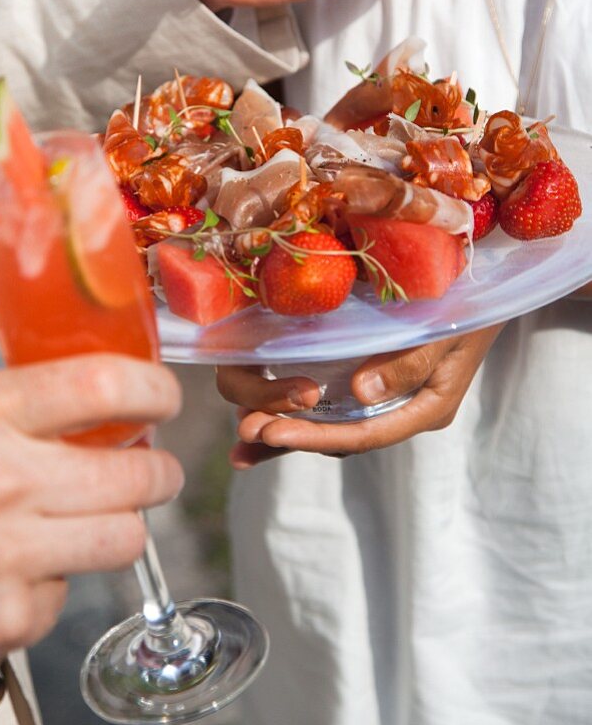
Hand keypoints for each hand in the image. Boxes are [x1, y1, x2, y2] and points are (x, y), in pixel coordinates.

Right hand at [0, 354, 181, 686]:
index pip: (104, 385)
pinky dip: (57, 585)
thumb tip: (115, 397)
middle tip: (152, 474)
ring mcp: (6, 553)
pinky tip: (20, 574)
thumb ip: (28, 405)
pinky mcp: (9, 616)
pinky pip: (75, 594)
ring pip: (127, 536)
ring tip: (89, 524)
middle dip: (159, 473)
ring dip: (119, 530)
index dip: (155, 392)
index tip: (165, 401)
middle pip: (138, 472)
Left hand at [217, 325, 502, 466]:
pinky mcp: (365, 380)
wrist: (481, 285)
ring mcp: (381, 398)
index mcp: (423, 409)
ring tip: (242, 440)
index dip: (313, 437)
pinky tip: (254, 424)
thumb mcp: (449, 329)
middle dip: (290, 436)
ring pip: (326, 426)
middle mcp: (397, 410)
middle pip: (337, 437)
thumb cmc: (470, 303)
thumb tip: (359, 393)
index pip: (361, 434)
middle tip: (248, 432)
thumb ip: (410, 361)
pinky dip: (290, 414)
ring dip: (285, 431)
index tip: (271, 433)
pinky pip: (325, 406)